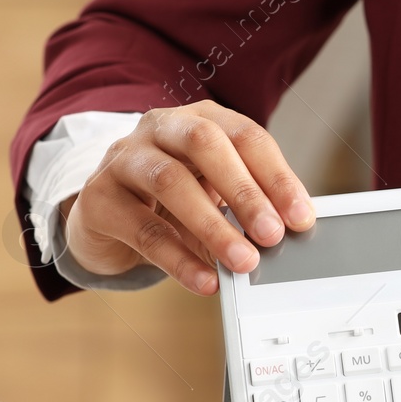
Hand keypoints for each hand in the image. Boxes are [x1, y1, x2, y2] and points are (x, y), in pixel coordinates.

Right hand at [60, 99, 314, 293]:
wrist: (107, 217)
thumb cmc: (173, 201)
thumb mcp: (215, 195)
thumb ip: (250, 207)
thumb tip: (291, 233)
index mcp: (200, 120)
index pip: (246, 136)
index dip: (277, 176)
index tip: (301, 217)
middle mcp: (160, 129)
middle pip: (205, 146)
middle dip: (245, 192)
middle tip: (272, 235)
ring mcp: (124, 159)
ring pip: (170, 182)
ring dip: (213, 226)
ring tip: (243, 261)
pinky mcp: (99, 199)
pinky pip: (143, 230)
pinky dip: (179, 260)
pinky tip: (205, 281)